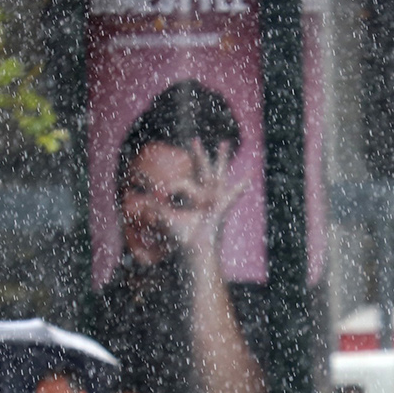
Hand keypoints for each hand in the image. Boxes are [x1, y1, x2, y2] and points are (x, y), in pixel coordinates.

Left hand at [155, 140, 248, 259]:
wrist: (195, 252)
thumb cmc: (184, 240)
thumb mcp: (166, 219)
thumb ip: (156, 208)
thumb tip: (144, 201)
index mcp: (197, 201)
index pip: (185, 183)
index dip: (174, 186)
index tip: (164, 193)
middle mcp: (207, 198)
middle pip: (204, 172)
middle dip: (199, 156)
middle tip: (195, 140)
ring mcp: (215, 201)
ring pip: (217, 175)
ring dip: (221, 159)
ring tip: (224, 143)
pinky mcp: (220, 208)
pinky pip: (232, 196)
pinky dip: (240, 188)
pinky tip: (250, 177)